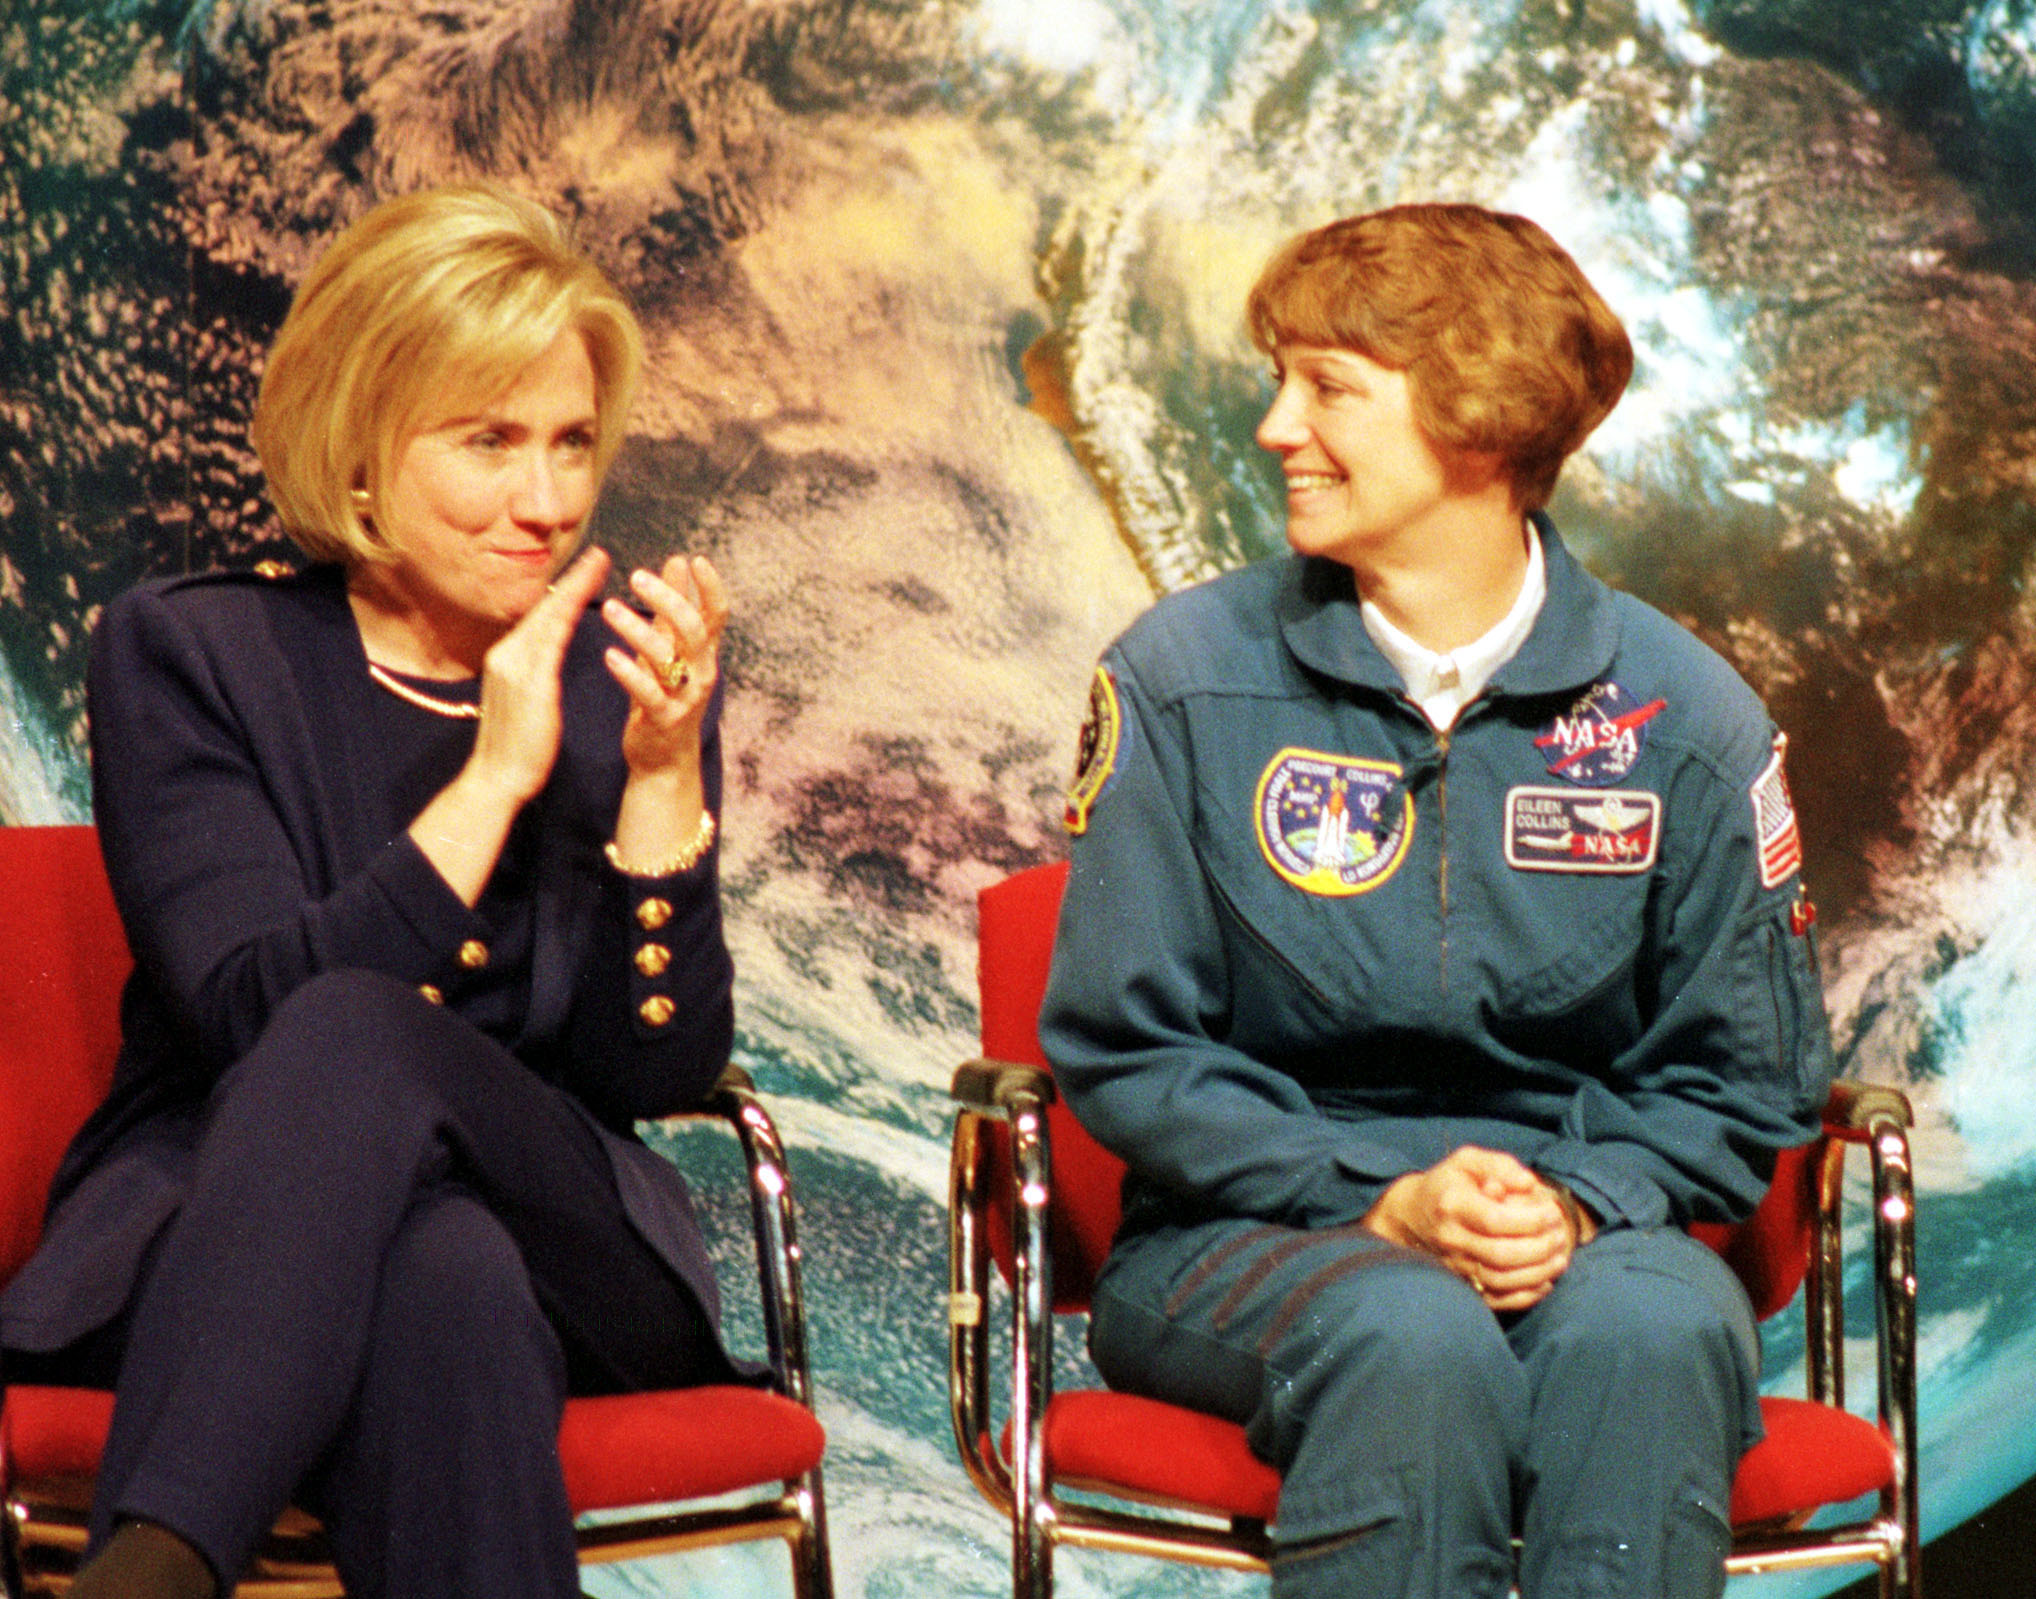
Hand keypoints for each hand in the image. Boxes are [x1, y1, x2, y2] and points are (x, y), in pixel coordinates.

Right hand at [467, 545, 611, 805]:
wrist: (496, 779)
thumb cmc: (517, 746)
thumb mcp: (524, 699)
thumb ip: (533, 672)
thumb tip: (544, 654)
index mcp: (508, 659)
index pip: (541, 617)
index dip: (564, 590)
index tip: (588, 568)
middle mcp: (507, 655)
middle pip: (544, 608)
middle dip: (572, 579)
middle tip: (600, 553)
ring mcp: (514, 667)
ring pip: (547, 618)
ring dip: (574, 589)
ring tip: (599, 566)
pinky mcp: (528, 684)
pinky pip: (551, 643)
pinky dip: (567, 618)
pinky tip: (584, 604)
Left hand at [600, 554, 727, 779]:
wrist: (664, 760)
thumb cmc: (666, 697)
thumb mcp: (673, 650)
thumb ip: (673, 609)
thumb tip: (678, 561)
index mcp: (704, 654)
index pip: (717, 614)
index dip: (711, 587)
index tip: (695, 560)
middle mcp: (701, 672)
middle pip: (692, 628)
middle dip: (667, 599)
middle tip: (636, 576)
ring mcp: (685, 697)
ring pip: (668, 657)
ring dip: (638, 629)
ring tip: (609, 608)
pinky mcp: (663, 719)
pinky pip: (649, 693)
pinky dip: (630, 673)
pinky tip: (610, 656)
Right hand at [1362, 1146, 1580, 1311]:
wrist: (1411, 1216)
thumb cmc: (1448, 1184)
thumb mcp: (1468, 1161)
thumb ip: (1500, 1165)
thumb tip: (1528, 1183)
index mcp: (1452, 1204)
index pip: (1496, 1220)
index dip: (1531, 1220)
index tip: (1552, 1211)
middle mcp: (1451, 1238)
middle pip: (1501, 1254)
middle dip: (1540, 1248)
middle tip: (1560, 1235)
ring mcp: (1455, 1265)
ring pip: (1500, 1281)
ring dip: (1538, 1273)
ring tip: (1560, 1257)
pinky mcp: (1462, 1283)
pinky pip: (1496, 1299)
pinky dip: (1525, 1296)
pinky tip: (1545, 1281)